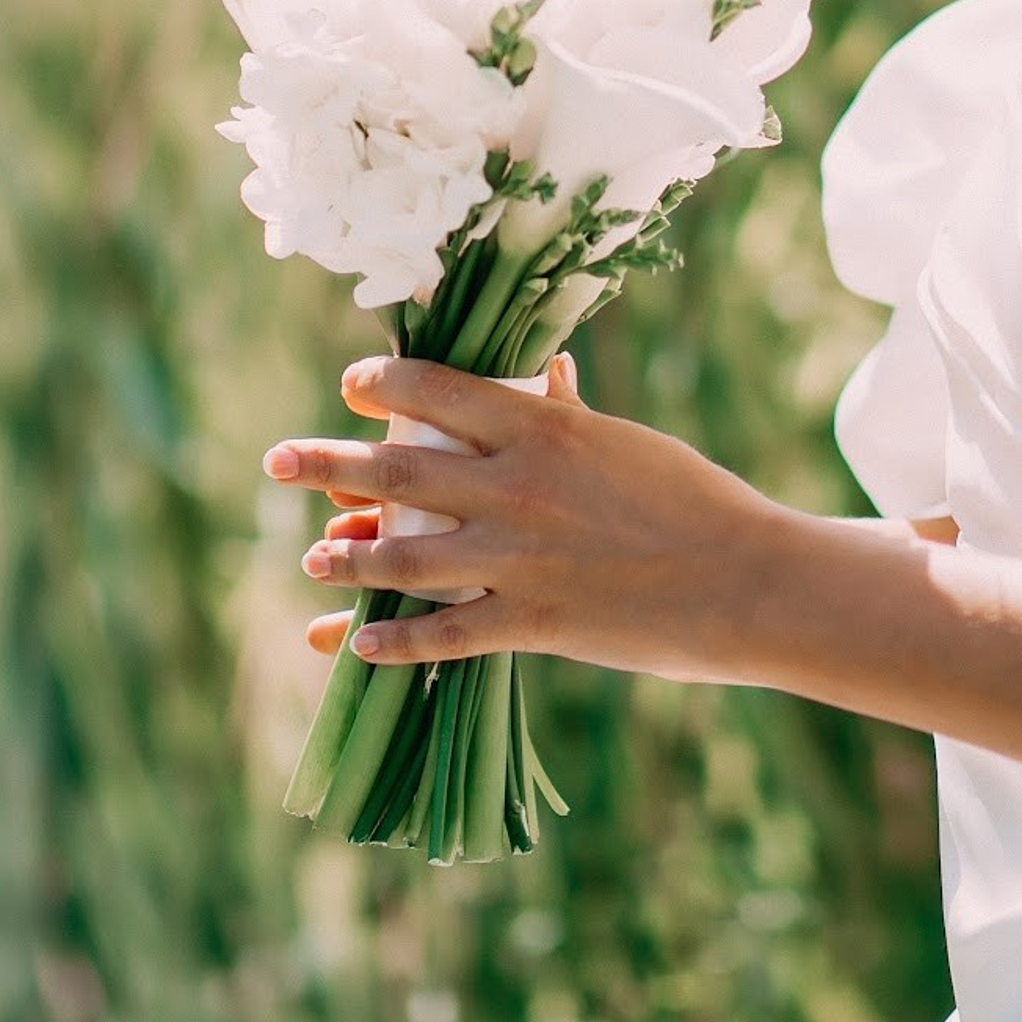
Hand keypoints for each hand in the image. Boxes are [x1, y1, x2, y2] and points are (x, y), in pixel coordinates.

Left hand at [262, 351, 788, 682]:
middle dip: (325, 463)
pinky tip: (362, 646)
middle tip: (276, 459)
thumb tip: (546, 375)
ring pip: (403, 559)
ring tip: (314, 560)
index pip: (436, 392)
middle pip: (394, 472)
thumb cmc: (693, 498)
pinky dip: (396, 643)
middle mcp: (515, 488)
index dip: (381, 384)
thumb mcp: (625, 443)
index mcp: (542, 428)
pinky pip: (444, 636)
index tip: (352, 385)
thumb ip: (569, 416)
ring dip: (347, 561)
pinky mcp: (532, 624)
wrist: (746, 579)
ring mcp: (518, 560)